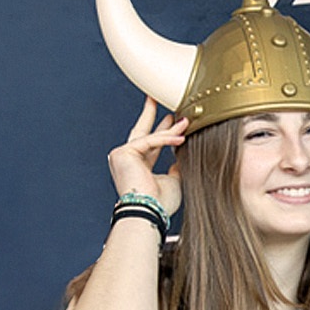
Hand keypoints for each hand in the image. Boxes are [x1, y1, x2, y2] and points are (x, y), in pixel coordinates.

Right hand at [106, 97, 185, 216]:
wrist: (149, 211)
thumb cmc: (160, 202)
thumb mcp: (175, 179)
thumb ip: (178, 164)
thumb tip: (184, 152)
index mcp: (139, 167)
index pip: (151, 144)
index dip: (163, 131)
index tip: (173, 118)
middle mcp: (128, 160)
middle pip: (142, 131)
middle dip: (151, 114)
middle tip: (157, 97)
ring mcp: (123, 155)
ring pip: (150, 136)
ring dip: (169, 129)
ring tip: (186, 120)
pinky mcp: (123, 153)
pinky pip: (149, 141)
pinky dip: (166, 139)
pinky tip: (181, 137)